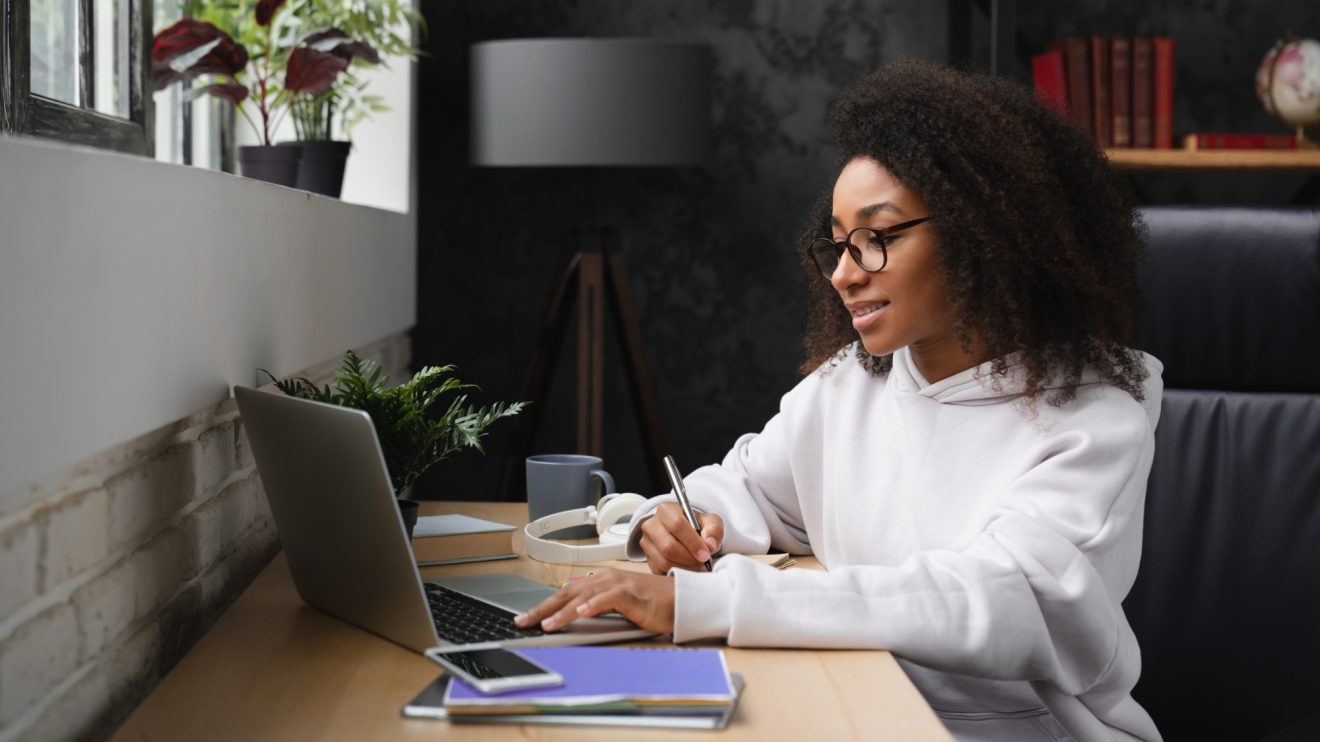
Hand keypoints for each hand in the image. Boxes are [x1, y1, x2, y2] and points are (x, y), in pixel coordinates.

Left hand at [514, 568, 675, 633]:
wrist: (681, 600)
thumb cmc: (653, 604)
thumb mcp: (619, 606)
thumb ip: (598, 607)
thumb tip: (575, 614)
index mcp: (601, 581)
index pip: (566, 593)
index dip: (545, 605)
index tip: (528, 618)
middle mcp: (606, 579)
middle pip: (568, 593)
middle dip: (543, 608)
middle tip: (524, 621)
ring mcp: (618, 585)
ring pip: (583, 597)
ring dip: (562, 611)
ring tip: (546, 624)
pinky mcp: (631, 594)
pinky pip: (608, 599)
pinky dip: (592, 606)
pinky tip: (580, 613)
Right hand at [638, 503, 723, 574]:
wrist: (685, 533)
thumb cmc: (696, 526)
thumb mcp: (710, 522)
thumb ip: (714, 530)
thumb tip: (710, 545)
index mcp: (666, 510)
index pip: (677, 525)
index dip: (693, 542)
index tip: (706, 554)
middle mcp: (651, 525)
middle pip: (668, 547)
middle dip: (689, 558)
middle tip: (703, 562)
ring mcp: (647, 543)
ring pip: (663, 561)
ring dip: (684, 568)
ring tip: (698, 566)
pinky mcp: (648, 558)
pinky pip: (661, 571)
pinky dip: (677, 573)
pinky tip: (689, 569)